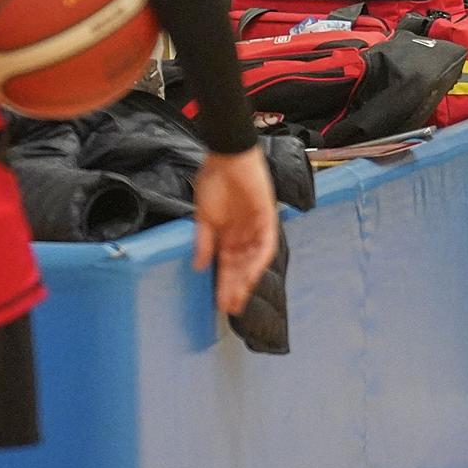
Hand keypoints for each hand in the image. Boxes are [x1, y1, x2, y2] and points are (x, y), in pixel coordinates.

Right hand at [191, 146, 278, 314]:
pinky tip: (251, 276)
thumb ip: (204, 241)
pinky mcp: (268, 219)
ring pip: (253, 261)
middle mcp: (243, 236)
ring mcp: (256, 228)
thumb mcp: (204, 217)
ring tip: (238, 298)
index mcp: (227, 236)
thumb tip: (198, 266)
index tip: (218, 305)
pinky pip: (266, 245)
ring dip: (246, 280)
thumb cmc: (213, 183)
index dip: (223, 285)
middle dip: (235, 288)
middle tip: (230, 309)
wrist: (227, 157)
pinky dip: (259, 261)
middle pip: (240, 268)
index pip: (226, 266)